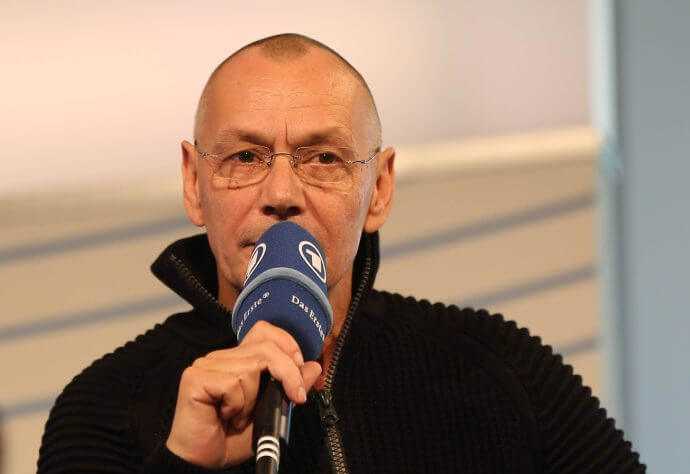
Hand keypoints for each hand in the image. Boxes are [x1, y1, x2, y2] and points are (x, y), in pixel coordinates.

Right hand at [165, 321, 321, 467]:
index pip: (264, 331)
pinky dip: (236, 405)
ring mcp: (206, 365)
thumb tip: (313, 367)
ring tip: (239, 415)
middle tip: (295, 397)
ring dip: (253, 399)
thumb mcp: (272, 411)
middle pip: (266, 347)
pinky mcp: (194, 378)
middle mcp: (221, 358)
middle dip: (288, 373)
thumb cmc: (230, 437)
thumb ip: (291, 387)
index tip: (300, 369)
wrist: (204, 461)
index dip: (286, 344)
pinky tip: (225, 416)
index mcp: (238, 360)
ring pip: (250, 368)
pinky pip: (232, 384)